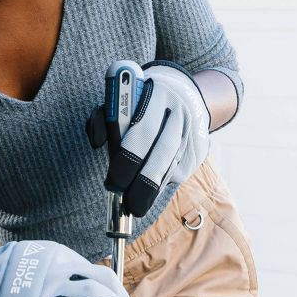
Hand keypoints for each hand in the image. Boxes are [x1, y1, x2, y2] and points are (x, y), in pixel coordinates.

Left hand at [89, 60, 210, 216]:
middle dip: (143, 181)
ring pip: (173, 167)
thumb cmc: (140, 100)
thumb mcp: (121, 98)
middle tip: (126, 203)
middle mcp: (180, 113)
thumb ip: (103, 117)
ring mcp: (193, 133)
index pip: (144, 130)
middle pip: (164, 152)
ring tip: (134, 204)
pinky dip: (160, 184)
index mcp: (158, 94)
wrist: (183, 92)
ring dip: (152, 189)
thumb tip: (97, 142)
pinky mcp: (199, 151)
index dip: (129, 158)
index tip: (113, 180)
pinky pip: (178, 173)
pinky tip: (148, 192)